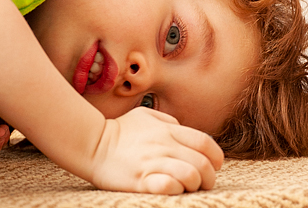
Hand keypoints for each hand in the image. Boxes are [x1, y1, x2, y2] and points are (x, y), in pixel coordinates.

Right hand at [88, 108, 223, 193]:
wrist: (91, 143)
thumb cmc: (119, 130)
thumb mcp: (146, 115)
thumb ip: (169, 120)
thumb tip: (183, 129)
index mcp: (168, 130)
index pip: (206, 143)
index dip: (216, 158)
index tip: (213, 166)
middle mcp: (164, 145)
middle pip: (203, 164)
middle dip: (208, 178)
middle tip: (201, 183)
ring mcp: (152, 162)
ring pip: (190, 176)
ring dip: (193, 186)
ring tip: (186, 189)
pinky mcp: (140, 180)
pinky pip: (168, 187)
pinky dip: (175, 191)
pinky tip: (171, 190)